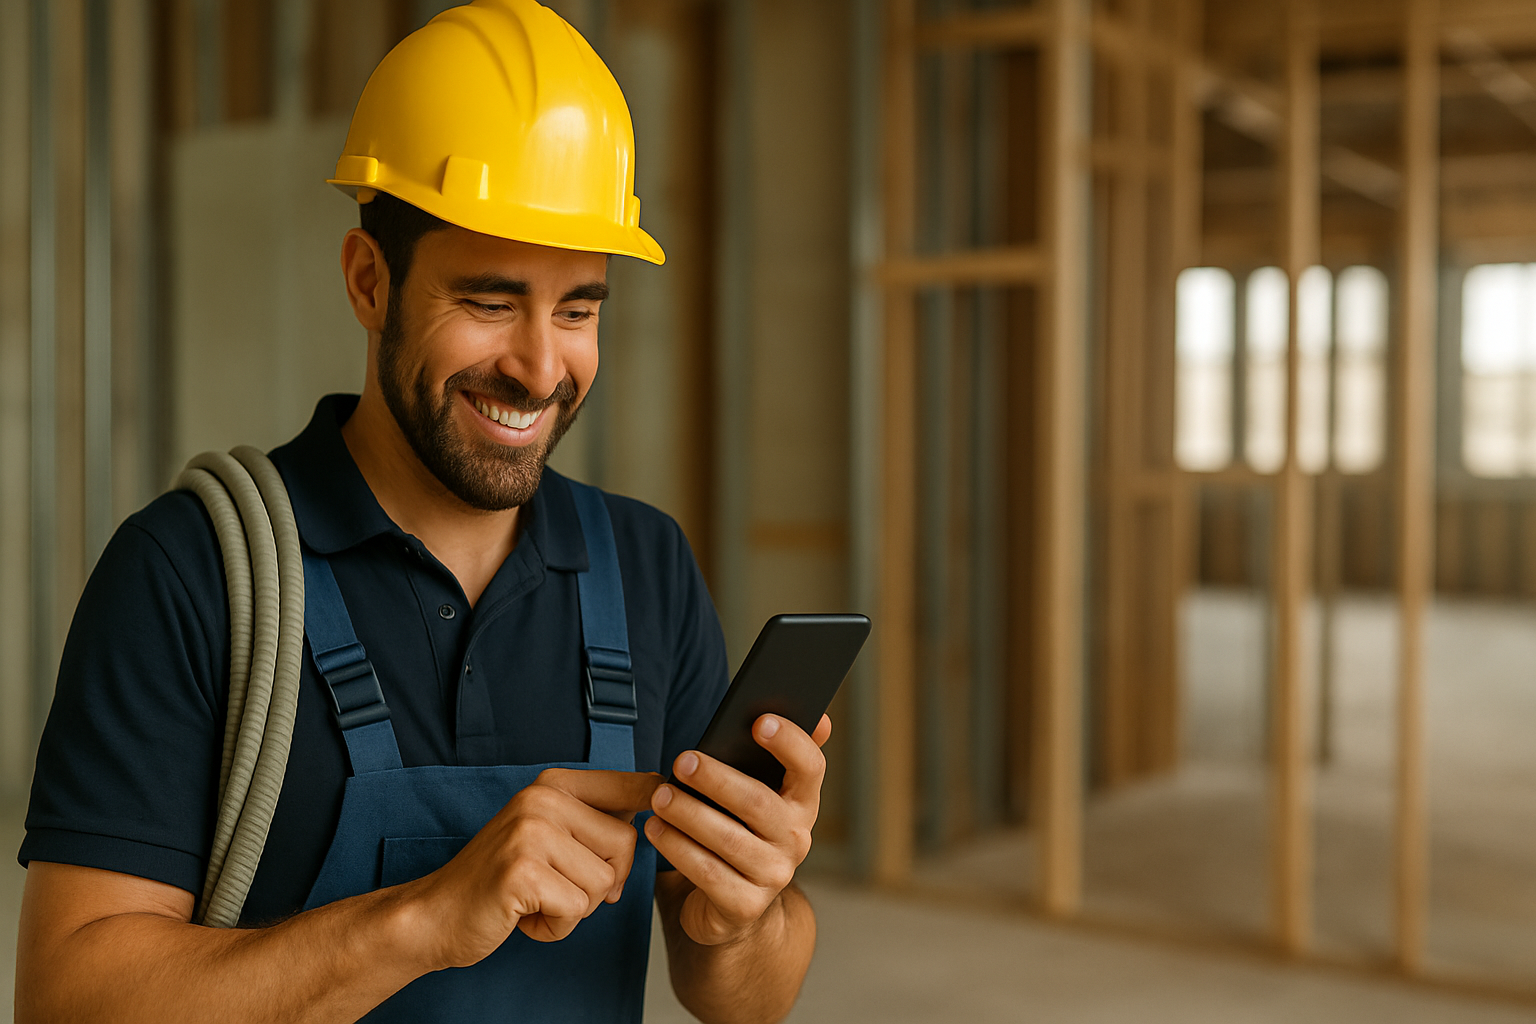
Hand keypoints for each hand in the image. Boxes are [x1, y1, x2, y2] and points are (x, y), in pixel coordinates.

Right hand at [401, 768, 661, 967]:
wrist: (437, 914)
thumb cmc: (500, 880)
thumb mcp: (549, 834)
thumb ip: (595, 819)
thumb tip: (657, 800)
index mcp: (552, 785)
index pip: (630, 786)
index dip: (657, 802)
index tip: (671, 805)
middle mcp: (541, 799)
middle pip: (626, 845)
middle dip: (605, 881)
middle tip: (561, 888)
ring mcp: (529, 832)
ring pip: (604, 882)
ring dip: (577, 908)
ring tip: (538, 900)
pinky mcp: (522, 871)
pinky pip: (576, 909)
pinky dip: (556, 927)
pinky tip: (526, 916)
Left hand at [645, 713, 830, 945]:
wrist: (735, 906)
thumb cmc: (739, 832)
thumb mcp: (758, 795)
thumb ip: (777, 758)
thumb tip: (820, 717)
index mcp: (802, 803)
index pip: (810, 767)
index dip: (790, 742)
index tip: (759, 721)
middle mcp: (796, 839)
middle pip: (758, 802)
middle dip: (717, 779)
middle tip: (682, 761)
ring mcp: (773, 875)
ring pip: (728, 839)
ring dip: (689, 814)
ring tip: (660, 796)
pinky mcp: (744, 905)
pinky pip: (706, 873)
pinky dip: (677, 848)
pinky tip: (655, 830)